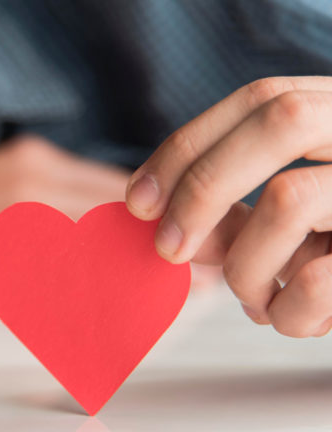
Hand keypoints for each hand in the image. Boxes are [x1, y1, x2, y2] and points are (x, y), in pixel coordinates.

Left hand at [126, 76, 331, 336]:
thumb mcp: (300, 217)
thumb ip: (239, 211)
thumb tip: (170, 227)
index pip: (259, 99)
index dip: (187, 147)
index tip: (138, 201)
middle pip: (278, 118)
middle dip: (202, 185)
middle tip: (168, 246)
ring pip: (288, 200)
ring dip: (246, 268)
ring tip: (256, 297)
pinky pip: (323, 279)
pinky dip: (287, 311)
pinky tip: (294, 316)